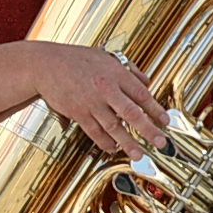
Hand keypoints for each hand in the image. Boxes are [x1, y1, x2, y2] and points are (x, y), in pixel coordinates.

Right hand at [32, 44, 170, 159]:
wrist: (45, 64)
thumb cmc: (76, 59)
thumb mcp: (107, 57)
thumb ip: (129, 69)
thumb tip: (146, 82)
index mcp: (116, 73)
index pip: (142, 94)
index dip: (155, 109)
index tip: (166, 121)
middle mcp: (106, 88)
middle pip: (132, 113)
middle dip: (148, 130)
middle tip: (160, 142)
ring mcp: (91, 102)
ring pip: (114, 127)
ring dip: (128, 143)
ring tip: (139, 154)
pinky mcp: (77, 112)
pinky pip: (94, 131)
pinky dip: (104, 142)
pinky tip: (113, 149)